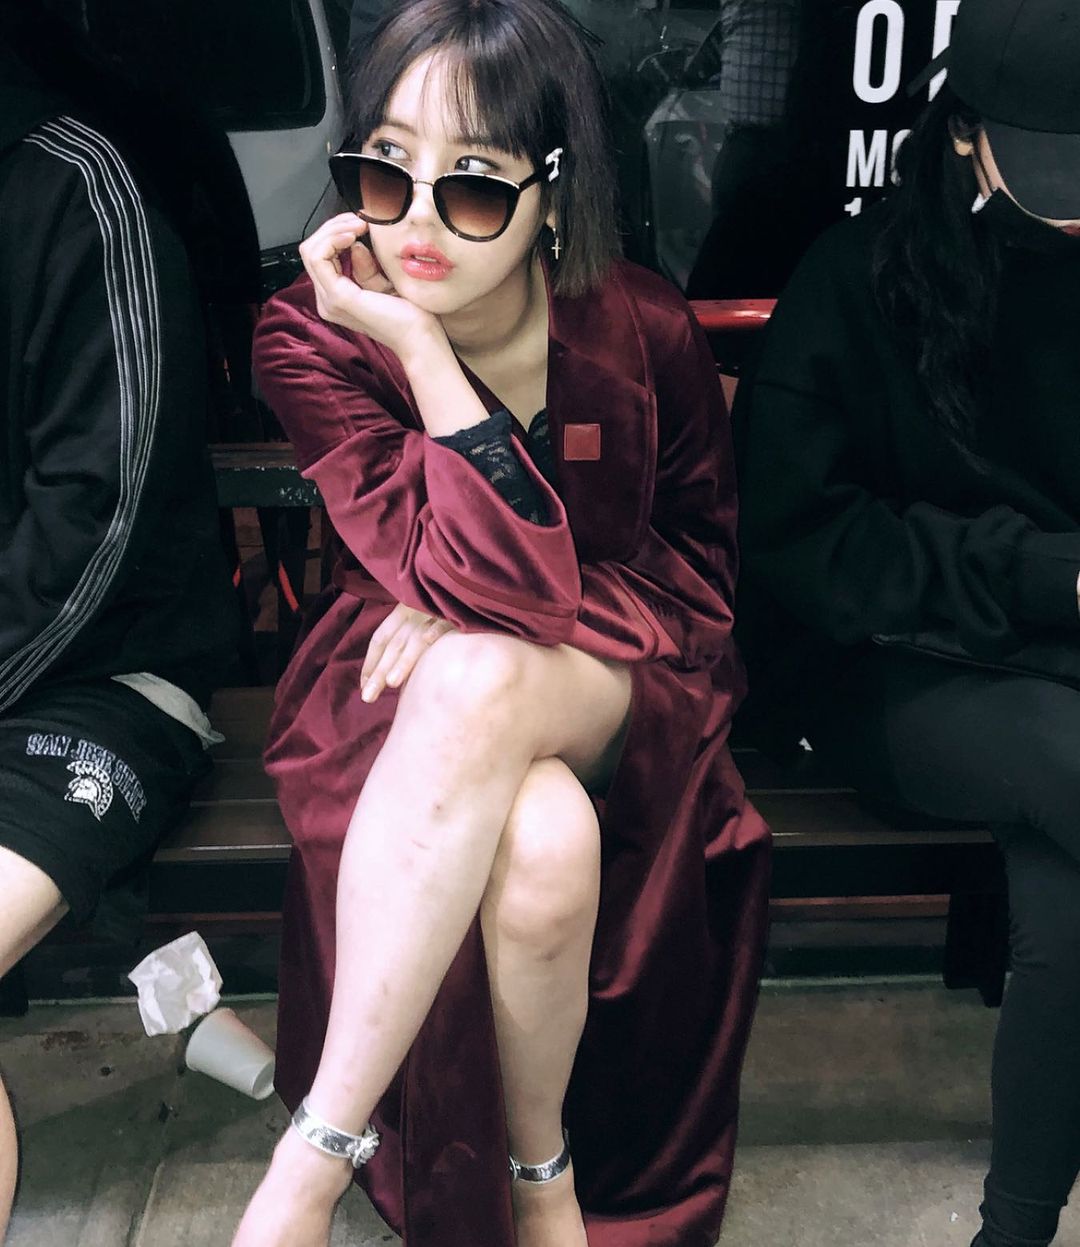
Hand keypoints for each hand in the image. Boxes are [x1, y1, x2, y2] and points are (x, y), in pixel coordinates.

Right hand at [299, 213, 444, 361]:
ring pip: (311, 250)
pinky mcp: (337, 297)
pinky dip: (333, 239)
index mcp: (336, 298)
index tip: (361, 224)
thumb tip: (355, 244)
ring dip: (334, 230)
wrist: (420, 337)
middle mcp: (327, 301)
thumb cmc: (411, 315)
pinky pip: (318, 257)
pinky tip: (354, 235)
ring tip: (359, 225)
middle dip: (333, 227)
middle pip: (312, 250)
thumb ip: (366, 265)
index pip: (320, 256)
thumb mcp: (383, 282)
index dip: (336, 233)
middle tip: (359, 220)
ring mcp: (329, 300)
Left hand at [361, 602, 454, 702]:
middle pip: (394, 643)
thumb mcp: (423, 616)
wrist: (473, 585)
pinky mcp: (459, 610)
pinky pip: (446, 621)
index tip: (364, 686)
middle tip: (368, 697)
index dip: (371, 662)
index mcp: (404, 609)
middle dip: (379, 671)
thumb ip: (409, 638)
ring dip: (404, 660)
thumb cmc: (448, 606)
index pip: (381, 638)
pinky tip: (428, 640)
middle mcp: (416, 609)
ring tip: (392, 682)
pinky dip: (436, 630)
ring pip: (416, 637)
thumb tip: (392, 672)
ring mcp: (436, 609)